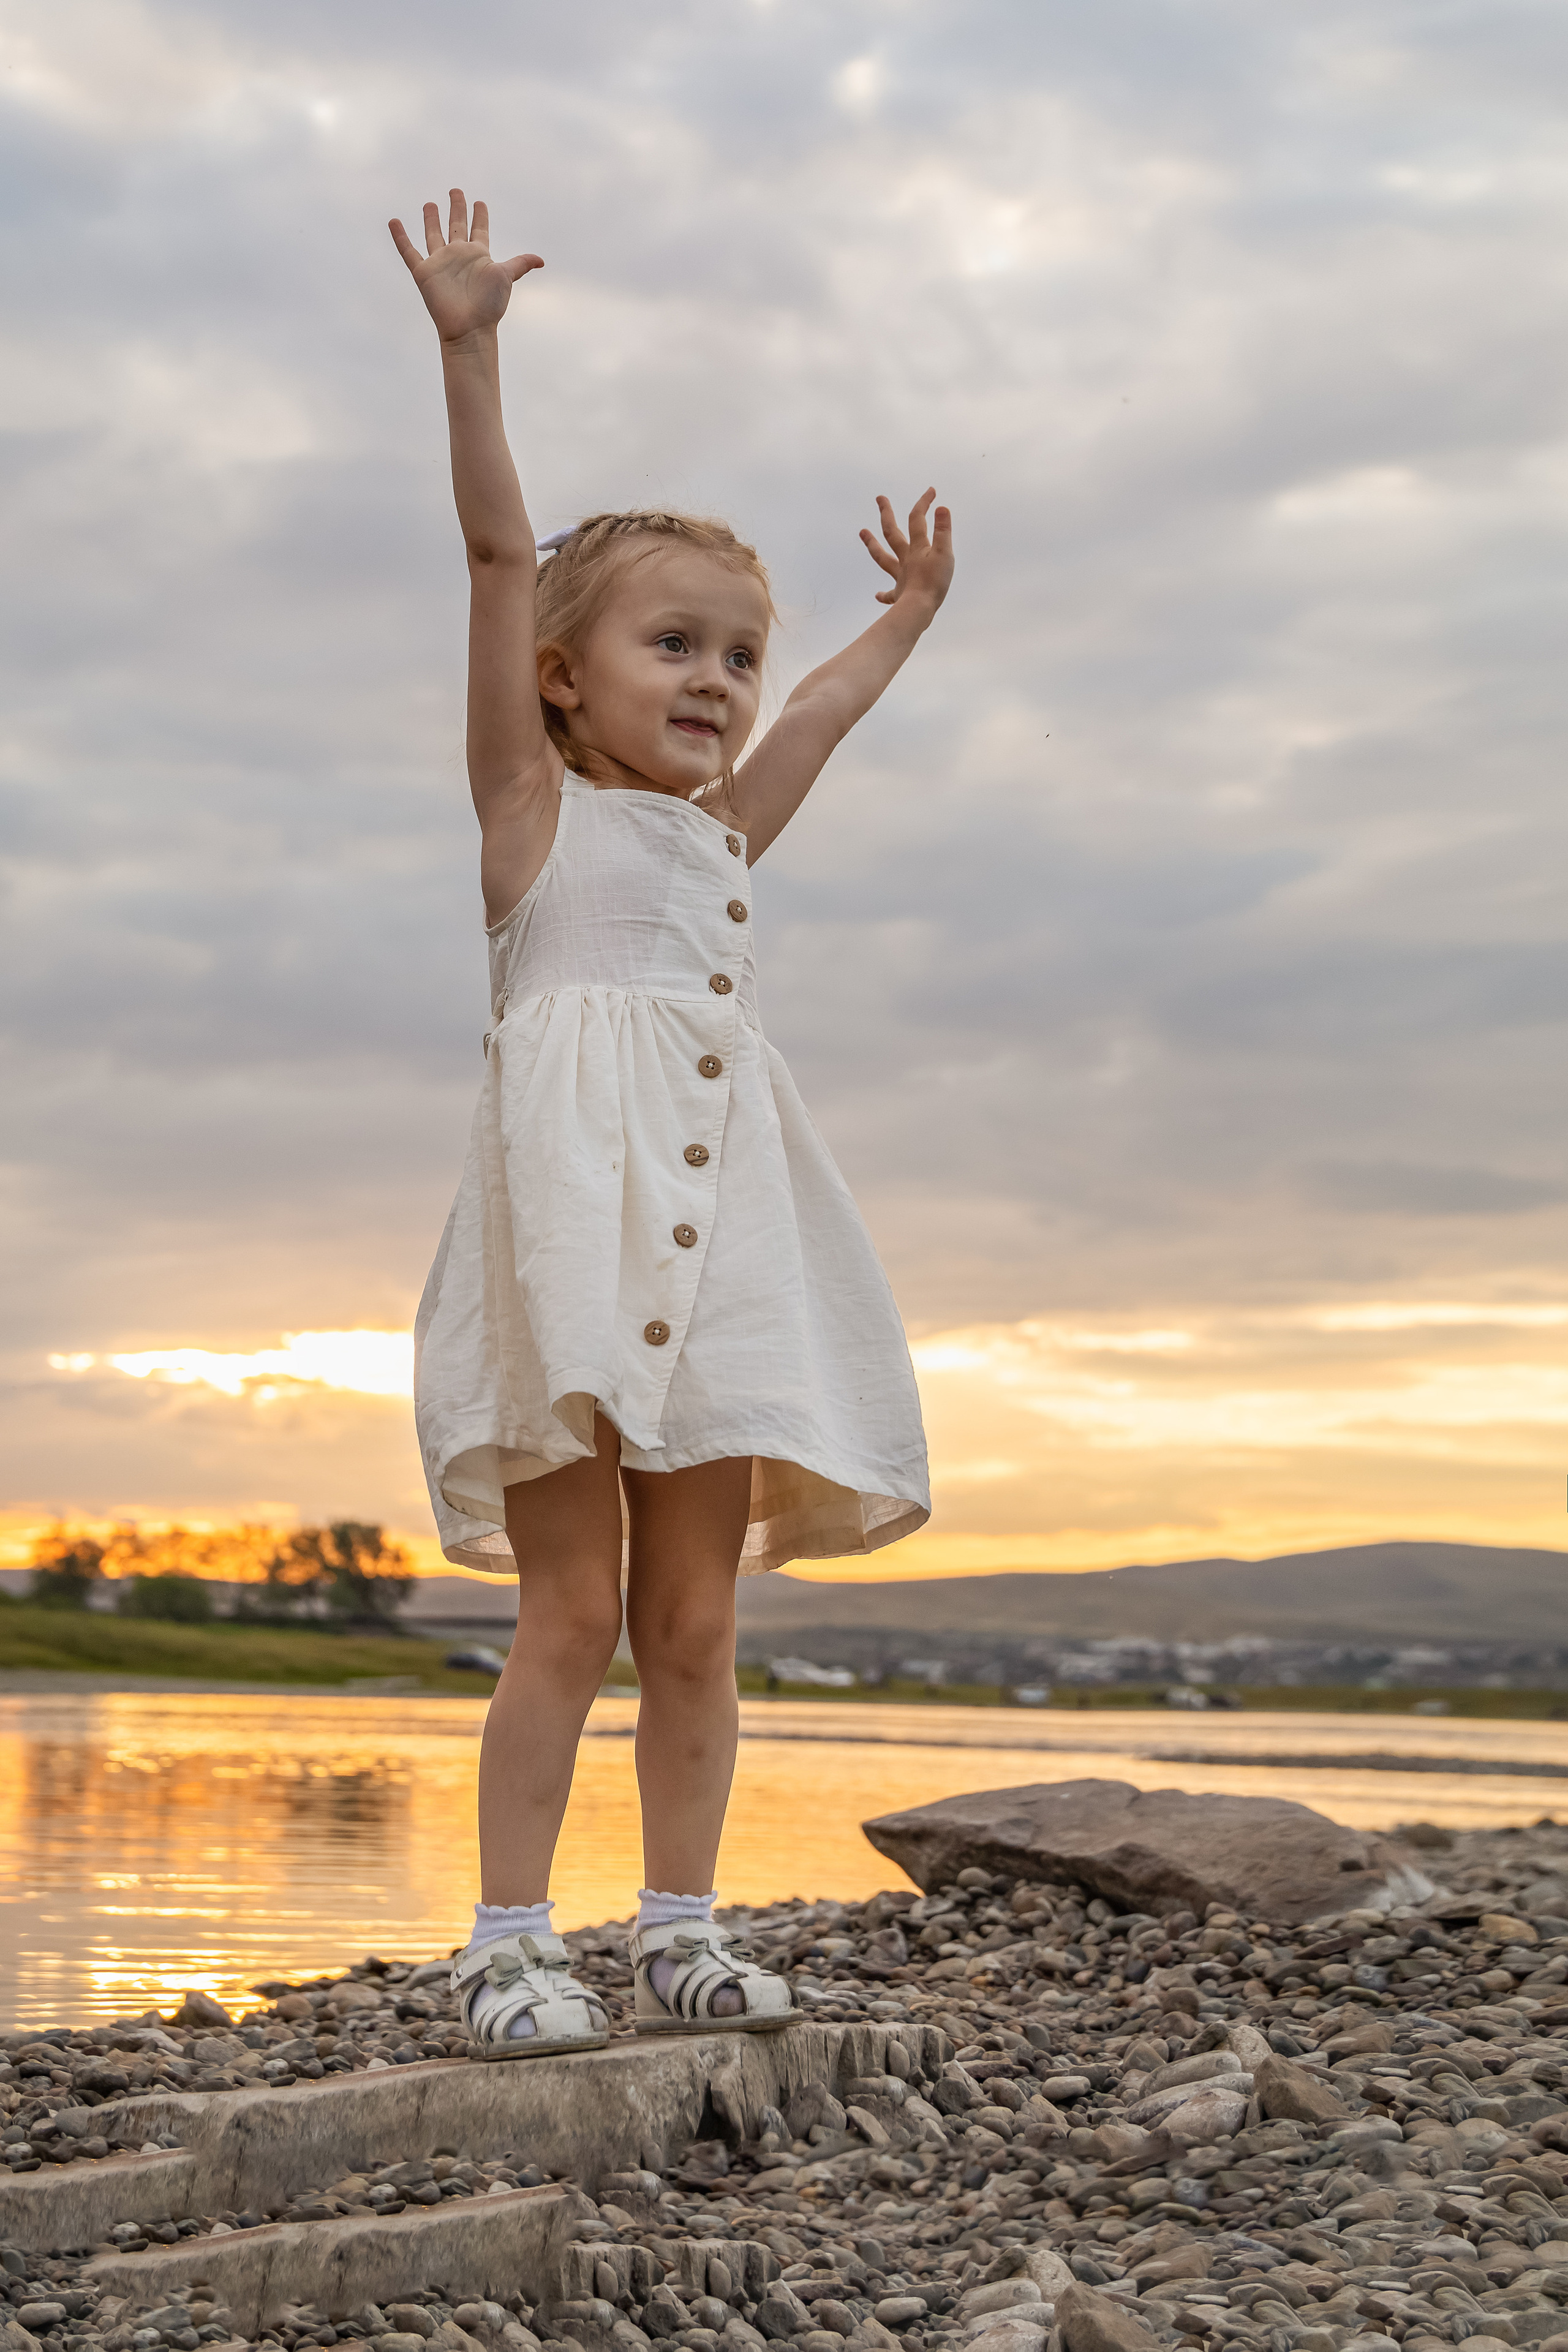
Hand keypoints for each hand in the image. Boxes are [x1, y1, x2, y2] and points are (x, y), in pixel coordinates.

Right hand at [388, 189, 542, 342]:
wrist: (470, 328)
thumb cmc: (489, 306)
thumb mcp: (507, 277)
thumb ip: (520, 264)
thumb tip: (541, 260)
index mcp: (478, 254)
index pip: (479, 229)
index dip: (479, 215)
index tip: (480, 202)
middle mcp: (458, 255)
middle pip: (456, 225)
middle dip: (457, 208)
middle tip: (456, 191)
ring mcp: (440, 263)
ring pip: (433, 235)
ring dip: (431, 219)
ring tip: (430, 203)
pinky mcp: (424, 273)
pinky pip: (409, 251)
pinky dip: (400, 237)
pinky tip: (394, 222)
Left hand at [860, 488, 953, 612]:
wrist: (919, 609)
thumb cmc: (934, 583)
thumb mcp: (944, 554)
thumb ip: (943, 531)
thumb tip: (941, 507)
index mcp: (917, 548)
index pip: (918, 520)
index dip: (923, 503)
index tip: (930, 491)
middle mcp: (905, 559)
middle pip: (892, 532)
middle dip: (886, 513)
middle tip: (879, 498)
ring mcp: (900, 577)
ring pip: (882, 557)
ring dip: (872, 544)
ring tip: (862, 532)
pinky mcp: (900, 596)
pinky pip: (890, 595)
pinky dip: (884, 595)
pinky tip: (878, 595)